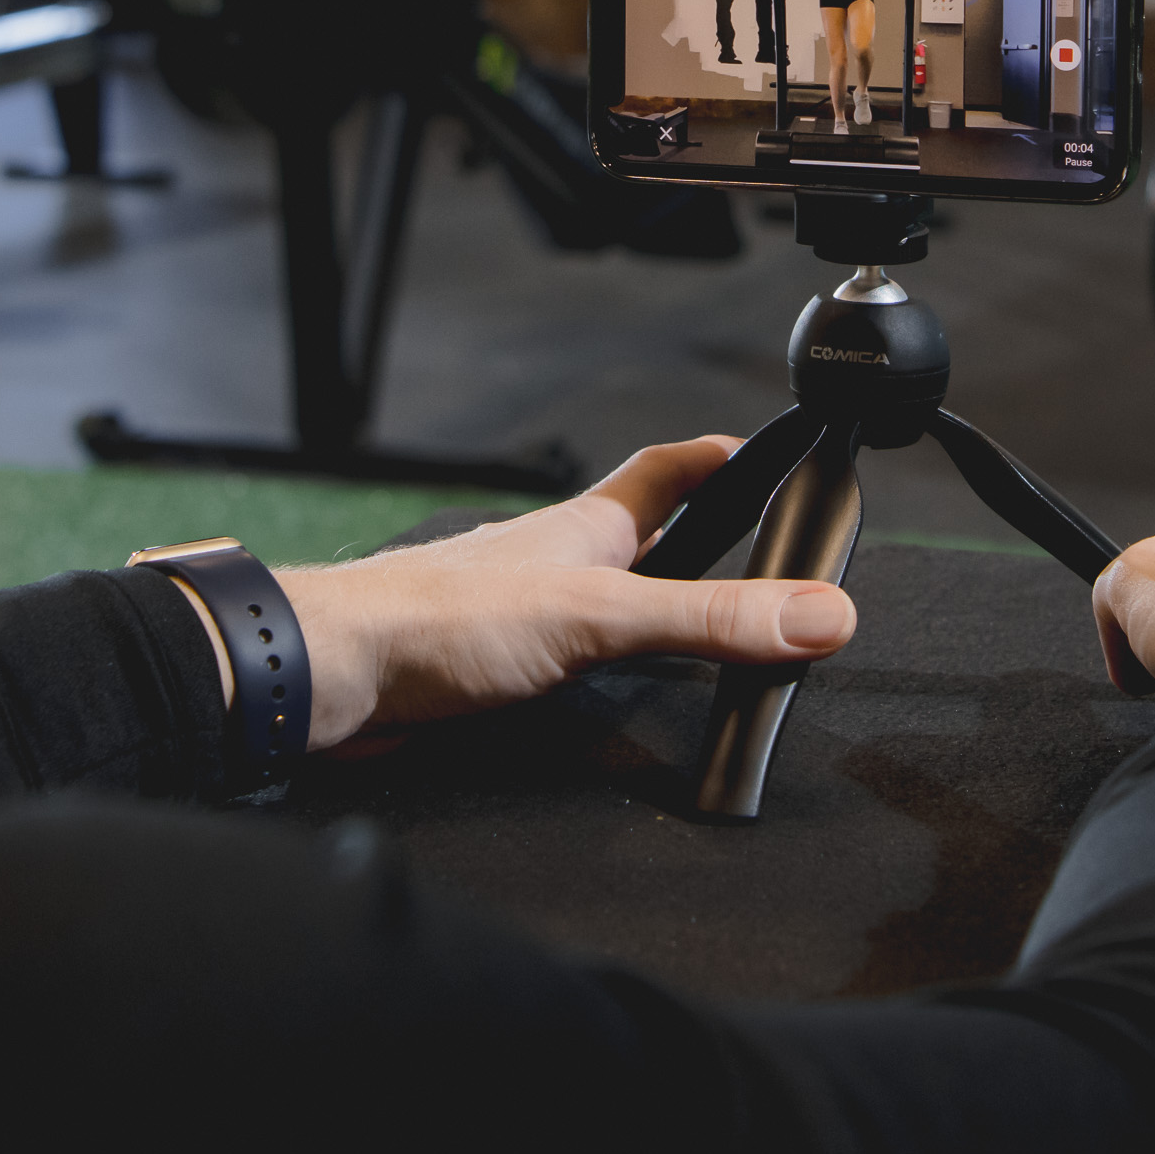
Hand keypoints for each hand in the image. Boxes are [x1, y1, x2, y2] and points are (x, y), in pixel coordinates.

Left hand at [267, 441, 855, 750]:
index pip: (670, 473)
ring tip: (703, 638)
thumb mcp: (601, 616)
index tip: (766, 452)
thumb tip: (818, 612)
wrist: (336, 676)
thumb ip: (709, 618)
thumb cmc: (436, 619)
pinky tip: (612, 701)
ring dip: (655, 616)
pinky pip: (573, 664)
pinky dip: (608, 674)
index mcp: (589, 527)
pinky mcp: (498, 672)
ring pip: (609, 605)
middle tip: (753, 552)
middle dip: (702, 544)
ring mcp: (527, 615)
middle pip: (647, 541)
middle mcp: (560, 562)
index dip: (721, 460)